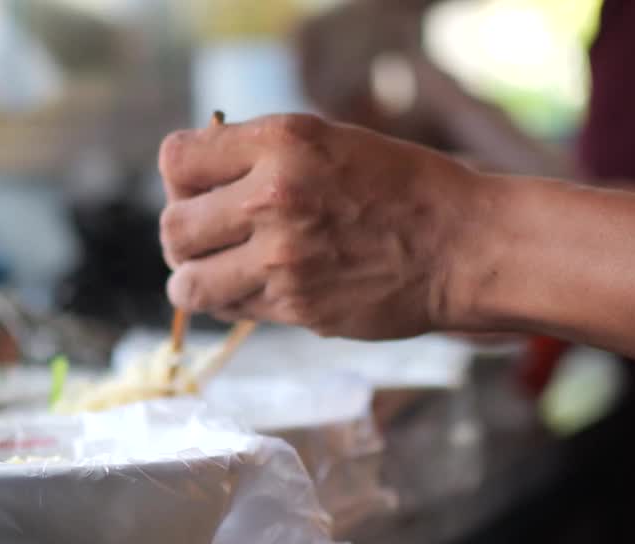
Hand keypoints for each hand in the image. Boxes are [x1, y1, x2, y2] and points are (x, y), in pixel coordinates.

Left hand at [158, 113, 484, 339]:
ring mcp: (282, 257)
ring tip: (217, 275)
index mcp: (280, 141)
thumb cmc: (400, 188)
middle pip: (173, 226)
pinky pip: (230, 310)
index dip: (181, 179)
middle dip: (183, 237)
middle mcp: (274, 196)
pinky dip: (233, 304)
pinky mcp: (295, 306)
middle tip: (207, 241)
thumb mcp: (328, 141)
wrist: (462, 244)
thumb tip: (193, 181)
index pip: (176, 160)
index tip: (200, 191)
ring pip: (188, 283)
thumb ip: (258, 155)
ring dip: (195, 281)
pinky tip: (259, 290)